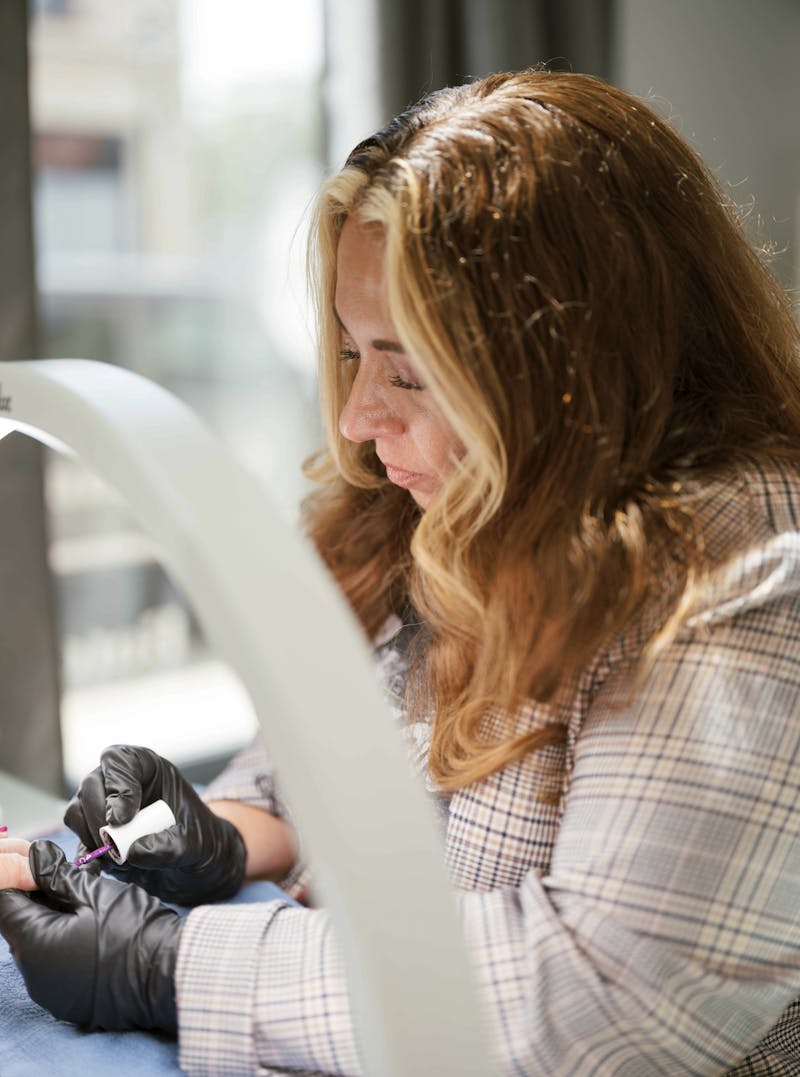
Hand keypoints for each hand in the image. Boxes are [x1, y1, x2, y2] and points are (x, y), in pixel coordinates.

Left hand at [0, 840, 180, 1030]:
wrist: (168, 975)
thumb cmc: (134, 930)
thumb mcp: (95, 892)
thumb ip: (57, 874)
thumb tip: (35, 855)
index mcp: (34, 945)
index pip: (5, 905)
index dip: (20, 880)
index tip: (44, 867)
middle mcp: (34, 977)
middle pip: (21, 928)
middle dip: (40, 901)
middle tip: (73, 881)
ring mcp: (51, 994)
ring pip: (40, 948)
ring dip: (55, 923)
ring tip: (88, 905)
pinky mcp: (69, 1003)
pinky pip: (56, 968)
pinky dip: (67, 947)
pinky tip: (94, 933)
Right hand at [65, 744, 245, 905]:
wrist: (196, 866)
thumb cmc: (199, 842)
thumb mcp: (194, 842)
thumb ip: (167, 845)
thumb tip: (131, 852)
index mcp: (147, 768)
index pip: (118, 759)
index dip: (116, 785)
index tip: (123, 818)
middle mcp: (121, 783)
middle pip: (90, 785)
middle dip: (98, 817)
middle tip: (114, 845)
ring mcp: (105, 808)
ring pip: (76, 812)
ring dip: (92, 838)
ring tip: (119, 859)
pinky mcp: (97, 836)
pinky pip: (78, 841)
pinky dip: (87, 858)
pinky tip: (101, 872)